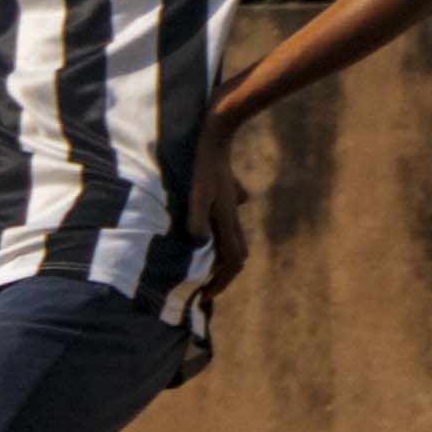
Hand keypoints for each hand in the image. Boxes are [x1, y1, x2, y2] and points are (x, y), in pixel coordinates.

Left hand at [186, 120, 254, 298]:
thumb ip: (197, 217)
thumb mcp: (196, 191)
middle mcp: (231, 218)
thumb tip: (199, 243)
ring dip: (222, 261)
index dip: (220, 282)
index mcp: (226, 220)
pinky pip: (227, 230)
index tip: (205, 296)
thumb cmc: (202, 164)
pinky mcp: (225, 201)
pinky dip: (219, 244)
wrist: (217, 135)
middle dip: (223, 276)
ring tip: (205, 272)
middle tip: (204, 289)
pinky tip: (205, 241)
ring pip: (234, 243)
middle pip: (236, 256)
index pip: (231, 261)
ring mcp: (230, 209)